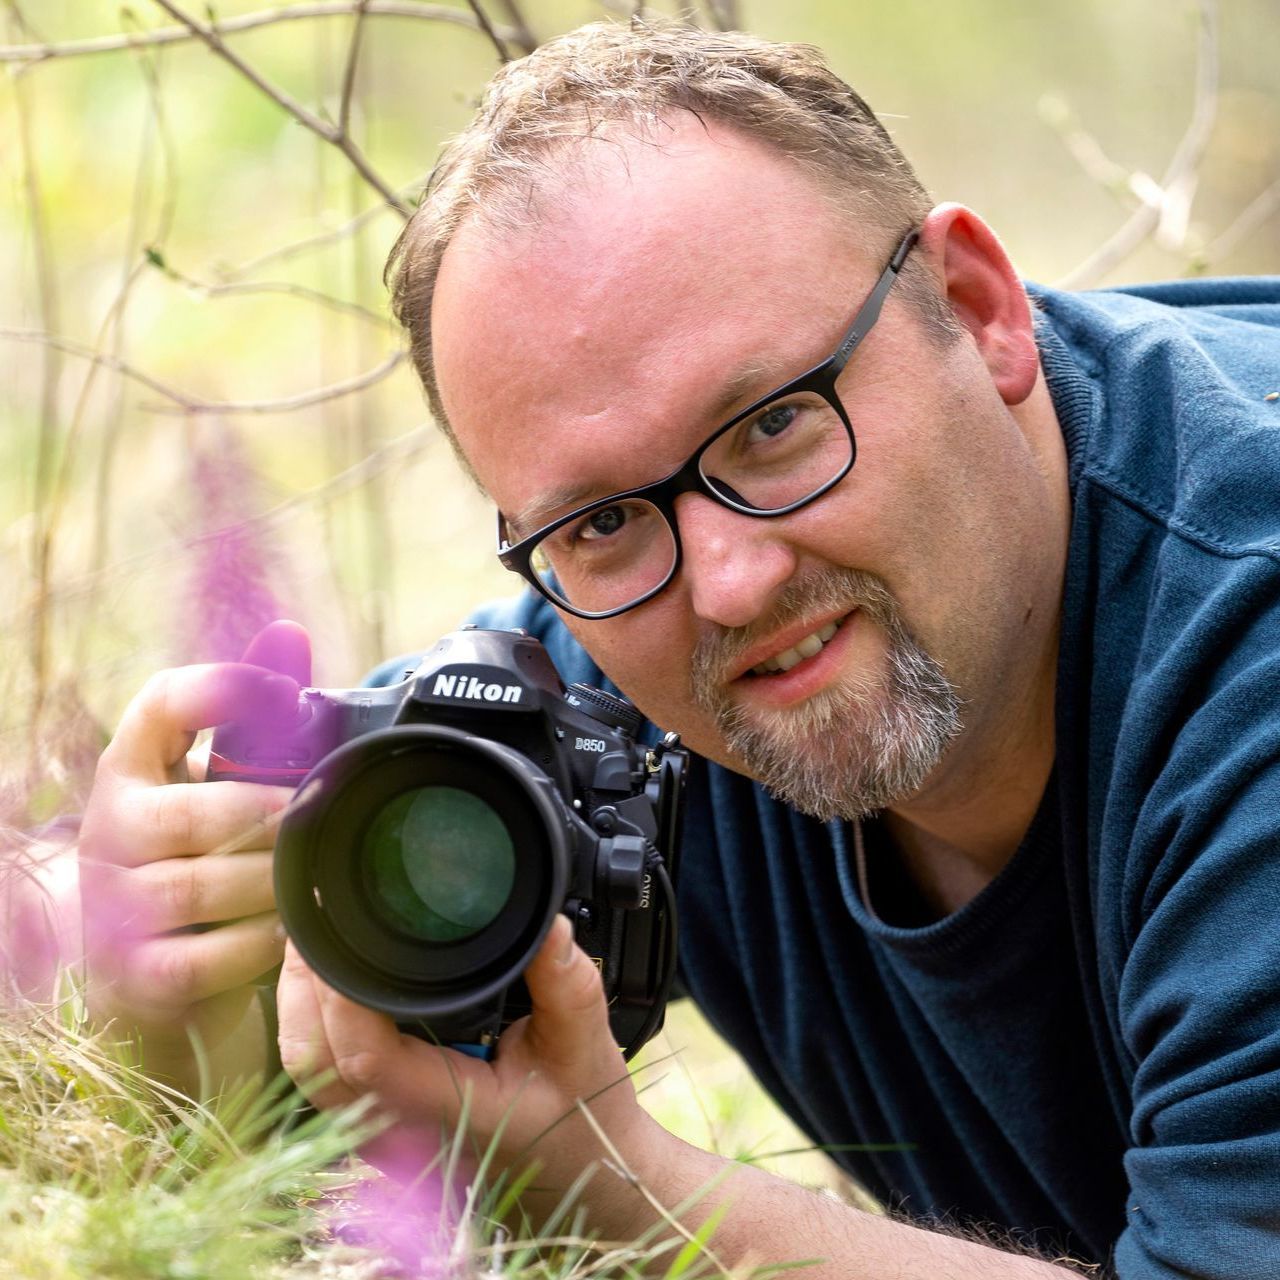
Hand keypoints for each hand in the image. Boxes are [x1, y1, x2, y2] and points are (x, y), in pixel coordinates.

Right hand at [78, 621, 309, 1090]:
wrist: (147, 961)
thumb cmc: (199, 850)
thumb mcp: (216, 780)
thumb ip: (252, 714)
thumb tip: (288, 633)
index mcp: (131, 767)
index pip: (162, 702)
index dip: (223, 689)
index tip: (284, 697)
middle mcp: (109, 830)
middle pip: (198, 813)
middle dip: (272, 818)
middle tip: (316, 820)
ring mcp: (111, 906)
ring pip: (204, 886)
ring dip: (271, 883)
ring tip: (307, 876)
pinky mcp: (131, 974)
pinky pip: (205, 959)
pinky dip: (256, 946)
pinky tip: (284, 932)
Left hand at [277, 913, 660, 1223]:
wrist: (582, 1169)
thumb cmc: (582, 1117)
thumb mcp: (585, 1046)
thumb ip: (567, 985)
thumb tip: (550, 927)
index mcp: (446, 1109)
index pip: (365, 1058)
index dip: (339, 993)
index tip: (340, 928)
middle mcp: (401, 1126)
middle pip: (312, 1061)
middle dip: (303, 986)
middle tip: (314, 918)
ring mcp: (384, 1129)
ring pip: (308, 1070)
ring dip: (301, 1002)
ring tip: (314, 939)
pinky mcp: (382, 1117)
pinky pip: (323, 1072)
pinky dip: (313, 1022)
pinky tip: (330, 979)